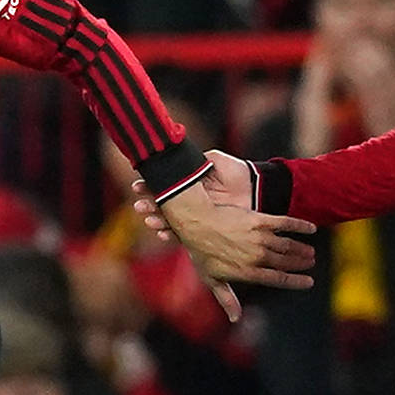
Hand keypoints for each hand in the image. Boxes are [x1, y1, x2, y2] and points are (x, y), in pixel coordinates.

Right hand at [133, 148, 253, 234]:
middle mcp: (190, 202)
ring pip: (172, 221)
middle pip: (163, 206)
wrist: (256, 189)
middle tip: (139, 207)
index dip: (150, 188)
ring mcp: (197, 216)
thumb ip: (197, 160)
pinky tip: (164, 235)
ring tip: (149, 222)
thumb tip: (177, 158)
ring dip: (158, 222)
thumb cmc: (236, 172)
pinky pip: (186, 235)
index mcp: (189, 185)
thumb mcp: (214, 161)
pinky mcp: (206, 230)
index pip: (164, 187)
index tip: (138, 187)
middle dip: (149, 207)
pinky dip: (173, 235)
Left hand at [151, 174, 316, 322]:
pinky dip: (299, 226)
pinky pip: (285, 223)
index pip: (278, 279)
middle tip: (311, 262)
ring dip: (301, 249)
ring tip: (310, 251)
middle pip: (286, 262)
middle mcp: (256, 256)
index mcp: (248, 272)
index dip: (296, 281)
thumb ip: (227, 299)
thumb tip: (235, 319)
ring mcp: (259, 238)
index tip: (309, 282)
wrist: (197, 222)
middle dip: (301, 263)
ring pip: (288, 245)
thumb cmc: (201, 252)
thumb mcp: (212, 280)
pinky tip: (310, 229)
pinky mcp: (259, 220)